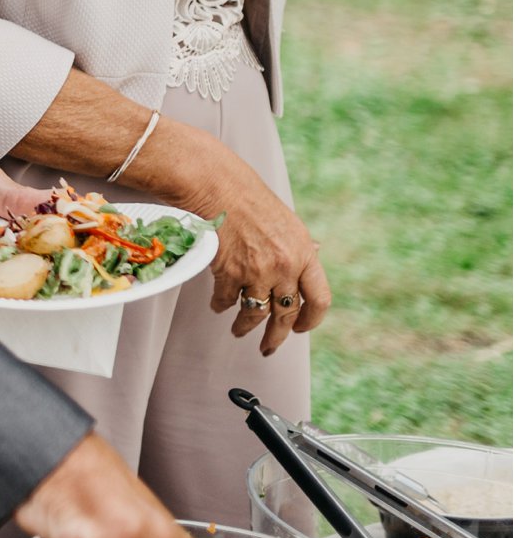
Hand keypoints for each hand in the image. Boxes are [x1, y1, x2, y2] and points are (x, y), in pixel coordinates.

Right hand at [195, 161, 329, 354]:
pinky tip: (219, 306)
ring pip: (255, 315)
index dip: (311, 320)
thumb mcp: (289, 223)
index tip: (300, 329)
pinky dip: (221, 306)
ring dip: (245, 327)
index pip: (319, 298)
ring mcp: (257, 272)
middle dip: (276, 337)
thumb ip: (301, 245)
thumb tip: (317, 252)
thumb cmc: (253, 203)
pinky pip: (227, 302)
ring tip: (239, 331)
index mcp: (304, 254)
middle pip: (286, 314)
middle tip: (269, 347)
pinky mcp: (230, 274)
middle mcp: (285, 266)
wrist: (220, 189)